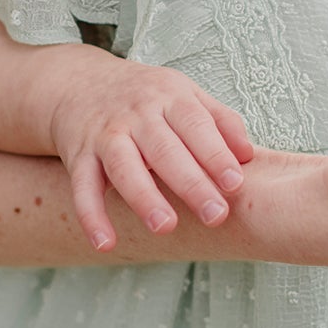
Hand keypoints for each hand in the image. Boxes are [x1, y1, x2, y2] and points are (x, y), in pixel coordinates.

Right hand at [45, 54, 254, 249]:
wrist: (80, 83)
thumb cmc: (146, 97)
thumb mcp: (185, 94)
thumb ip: (220, 121)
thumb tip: (248, 156)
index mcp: (170, 97)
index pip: (196, 125)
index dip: (215, 154)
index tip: (235, 184)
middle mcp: (137, 114)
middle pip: (165, 150)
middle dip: (190, 183)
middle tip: (215, 215)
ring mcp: (106, 135)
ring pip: (124, 166)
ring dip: (144, 198)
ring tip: (165, 227)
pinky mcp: (79, 155)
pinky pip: (83, 187)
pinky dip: (91, 216)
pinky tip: (105, 244)